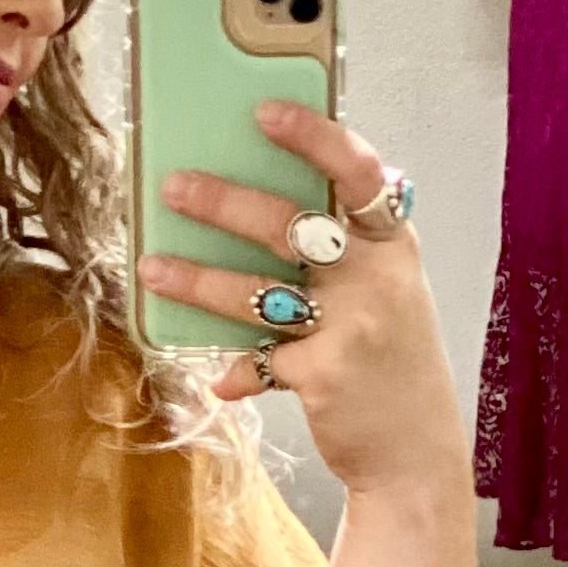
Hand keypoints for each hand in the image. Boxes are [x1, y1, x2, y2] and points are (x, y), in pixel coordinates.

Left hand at [138, 100, 471, 504]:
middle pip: (288, 224)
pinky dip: (237, 370)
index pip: (357, 171)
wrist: (415, 454)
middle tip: (173, 186)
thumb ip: (343, 252)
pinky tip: (219, 379)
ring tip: (151, 267)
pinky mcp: (323, 375)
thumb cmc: (391, 363)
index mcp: (392, 243)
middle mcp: (376, 276)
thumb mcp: (386, 293)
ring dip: (197, 279)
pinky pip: (259, 360)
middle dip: (223, 203)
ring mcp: (350, 325)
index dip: (313, 136)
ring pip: (257, 292)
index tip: (265, 112)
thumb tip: (257, 208)